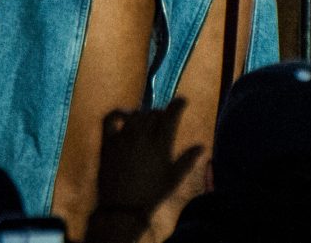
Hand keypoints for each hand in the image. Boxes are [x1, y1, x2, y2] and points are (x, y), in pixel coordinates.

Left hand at [87, 100, 203, 239]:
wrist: (123, 209)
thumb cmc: (152, 195)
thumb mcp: (173, 179)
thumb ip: (187, 160)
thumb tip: (202, 146)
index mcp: (161, 144)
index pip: (171, 113)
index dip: (179, 104)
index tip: (182, 101)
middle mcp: (142, 136)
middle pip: (154, 113)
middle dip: (160, 114)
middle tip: (162, 120)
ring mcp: (124, 137)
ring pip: (136, 114)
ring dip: (142, 115)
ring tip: (145, 123)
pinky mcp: (108, 142)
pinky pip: (111, 118)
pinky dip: (118, 113)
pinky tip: (124, 116)